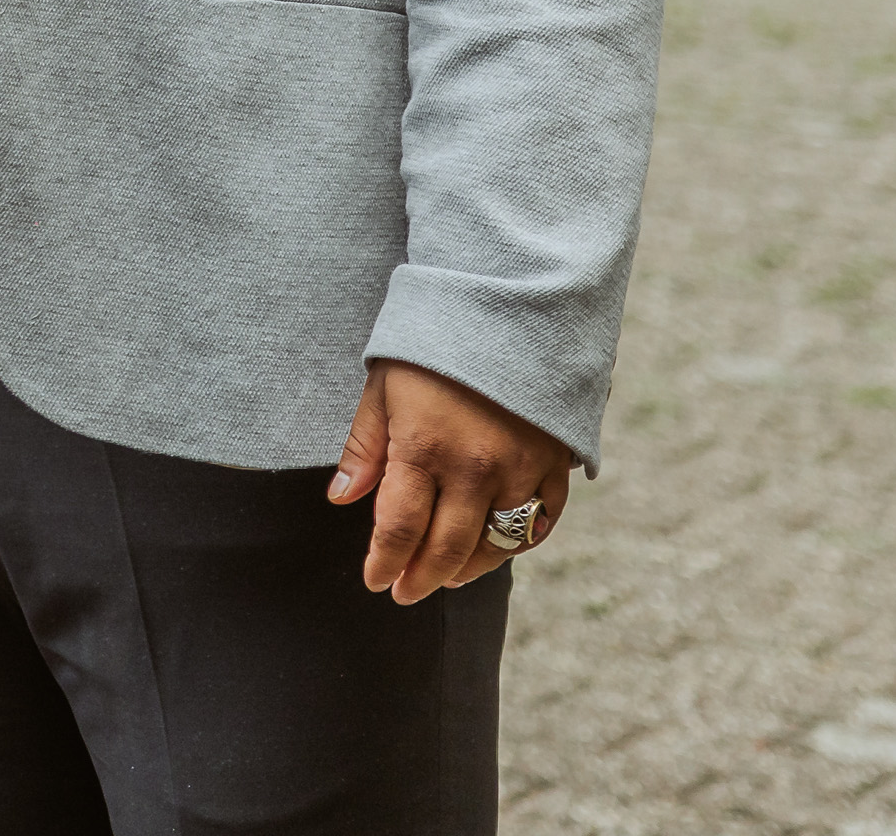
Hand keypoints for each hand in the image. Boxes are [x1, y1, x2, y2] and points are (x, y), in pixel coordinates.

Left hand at [328, 358, 571, 603]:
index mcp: (423, 448)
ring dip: (467, 569)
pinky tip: (497, 548)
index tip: (375, 581)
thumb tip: (341, 499)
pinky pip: (541, 522)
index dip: (384, 563)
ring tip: (445, 576)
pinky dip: (519, 543)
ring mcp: (519, 468)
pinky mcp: (554, 462)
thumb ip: (365, 447)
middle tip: (405, 591)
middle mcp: (474, 467)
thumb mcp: (383, 386)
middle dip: (420, 578)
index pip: (398, 529)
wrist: (508, 305)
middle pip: (446, 548)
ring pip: (495, 545)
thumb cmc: (433, 346)